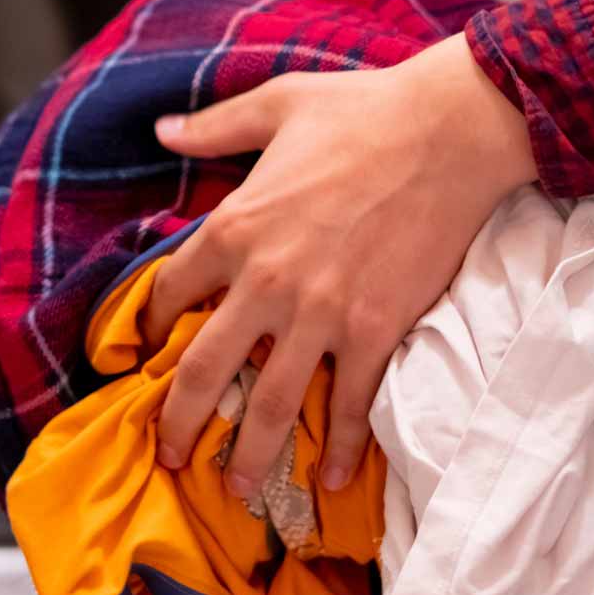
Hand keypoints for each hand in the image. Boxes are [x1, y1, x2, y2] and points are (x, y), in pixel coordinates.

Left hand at [148, 34, 534, 496]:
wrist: (449, 130)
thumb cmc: (362, 112)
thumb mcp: (274, 105)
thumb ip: (213, 127)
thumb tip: (161, 128)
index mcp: (233, 228)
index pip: (171, 294)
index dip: (151, 329)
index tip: (145, 356)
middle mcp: (266, 281)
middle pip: (204, 370)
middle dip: (180, 422)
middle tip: (169, 455)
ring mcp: (322, 314)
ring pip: (273, 405)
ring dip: (251, 455)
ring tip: (237, 489)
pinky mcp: (377, 331)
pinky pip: (354, 404)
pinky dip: (346, 449)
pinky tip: (336, 480)